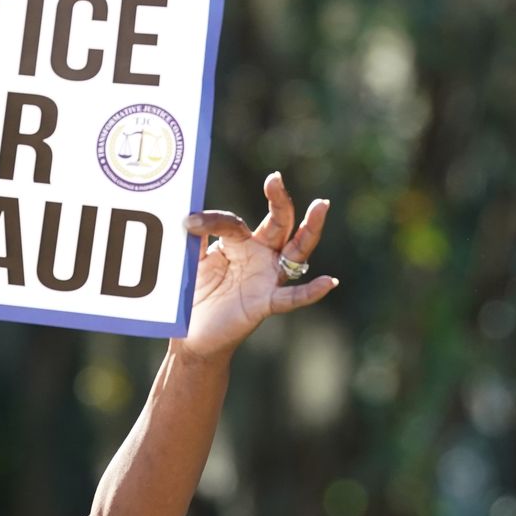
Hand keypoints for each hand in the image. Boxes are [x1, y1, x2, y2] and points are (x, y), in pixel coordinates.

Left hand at [174, 171, 336, 362]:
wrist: (191, 335)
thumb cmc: (195, 295)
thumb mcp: (192, 262)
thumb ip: (194, 240)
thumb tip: (186, 214)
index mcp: (241, 243)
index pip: (234, 223)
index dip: (211, 220)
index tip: (187, 222)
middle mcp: (260, 256)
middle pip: (279, 223)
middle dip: (279, 200)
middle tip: (275, 179)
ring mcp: (267, 278)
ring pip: (296, 250)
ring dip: (309, 228)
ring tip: (320, 206)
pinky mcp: (266, 303)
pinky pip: (292, 297)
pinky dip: (311, 291)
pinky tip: (329, 282)